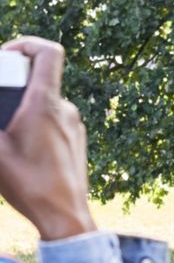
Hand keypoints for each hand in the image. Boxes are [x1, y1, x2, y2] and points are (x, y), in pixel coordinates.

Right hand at [0, 36, 95, 239]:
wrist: (64, 218)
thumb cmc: (30, 186)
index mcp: (46, 104)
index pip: (48, 51)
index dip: (25, 44)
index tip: (4, 59)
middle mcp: (66, 110)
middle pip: (39, 78)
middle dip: (12, 86)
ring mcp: (75, 126)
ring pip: (44, 102)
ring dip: (22, 109)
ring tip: (6, 134)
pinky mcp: (76, 142)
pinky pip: (53, 121)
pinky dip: (35, 124)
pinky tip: (21, 148)